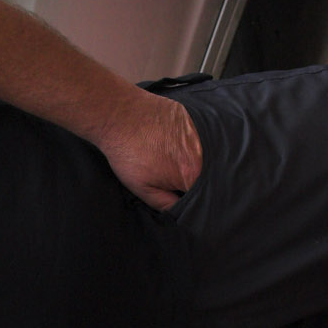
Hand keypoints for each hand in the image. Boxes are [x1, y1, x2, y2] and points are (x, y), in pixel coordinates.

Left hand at [98, 95, 203, 211]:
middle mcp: (203, 153)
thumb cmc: (128, 153)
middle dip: (193, 180)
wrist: (120, 117)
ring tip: (169, 159)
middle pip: (207, 175)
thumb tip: (179, 211)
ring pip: (205, 156)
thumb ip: (165, 204)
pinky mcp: (194, 119)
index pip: (203, 194)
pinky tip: (173, 144)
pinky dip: (191, 144)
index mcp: (192, 174)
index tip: (179, 194)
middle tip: (170, 175)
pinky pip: (201, 137)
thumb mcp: (142, 188)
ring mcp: (200, 133)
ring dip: (195, 162)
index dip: (192, 198)